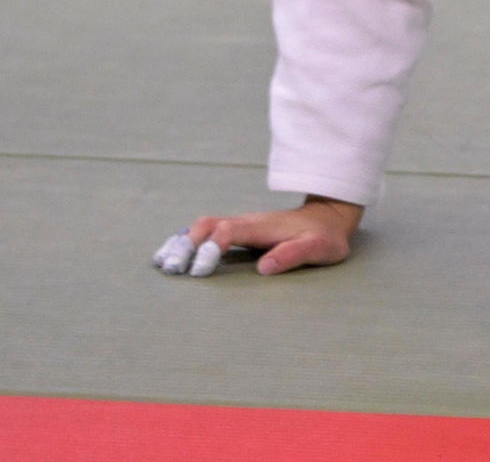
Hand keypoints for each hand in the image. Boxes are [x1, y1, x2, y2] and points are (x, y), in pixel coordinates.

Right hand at [156, 195, 361, 276]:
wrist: (328, 218)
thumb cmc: (324, 237)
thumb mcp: (318, 248)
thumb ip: (293, 255)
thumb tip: (264, 267)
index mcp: (263, 226)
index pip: (228, 232)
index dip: (211, 248)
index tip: (200, 270)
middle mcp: (247, 222)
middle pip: (207, 225)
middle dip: (186, 245)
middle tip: (171, 269)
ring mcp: (241, 225)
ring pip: (202, 227)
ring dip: (181, 242)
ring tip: (161, 263)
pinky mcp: (238, 231)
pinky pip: (206, 232)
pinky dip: (186, 242)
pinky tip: (171, 255)